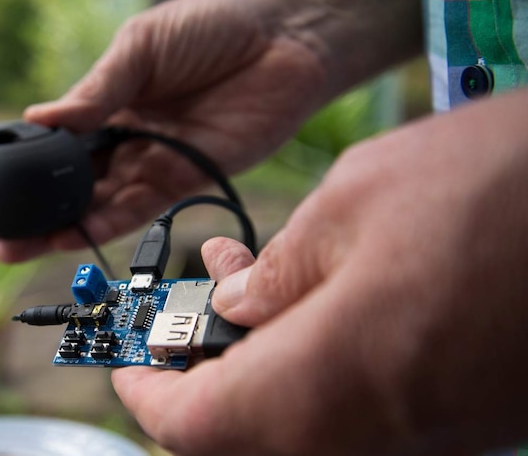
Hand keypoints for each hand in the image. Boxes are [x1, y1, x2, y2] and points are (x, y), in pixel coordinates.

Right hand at [0, 0, 327, 261]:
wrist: (284, 38)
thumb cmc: (212, 28)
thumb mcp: (141, 49)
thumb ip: (96, 92)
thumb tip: (38, 119)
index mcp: (109, 105)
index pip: (55, 148)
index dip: (22, 173)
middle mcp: (126, 141)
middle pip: (70, 189)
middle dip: (28, 217)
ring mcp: (154, 164)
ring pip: (96, 208)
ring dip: (55, 232)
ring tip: (11, 248)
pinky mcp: (185, 181)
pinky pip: (138, 212)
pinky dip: (101, 225)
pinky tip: (67, 236)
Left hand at [112, 90, 527, 455]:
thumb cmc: (501, 186)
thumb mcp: (357, 198)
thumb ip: (279, 270)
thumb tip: (235, 305)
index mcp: (333, 377)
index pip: (195, 429)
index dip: (145, 396)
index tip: (126, 359)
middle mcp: (372, 431)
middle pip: (237, 441)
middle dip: (197, 381)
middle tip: (186, 314)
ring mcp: (420, 438)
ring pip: (291, 431)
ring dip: (250, 371)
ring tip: (249, 287)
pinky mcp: (454, 425)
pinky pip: (349, 417)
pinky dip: (307, 374)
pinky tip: (313, 305)